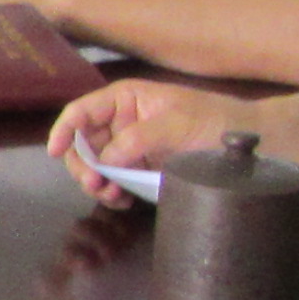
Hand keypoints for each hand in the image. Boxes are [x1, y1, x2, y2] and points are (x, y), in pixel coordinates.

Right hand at [48, 77, 246, 200]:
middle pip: (82, 143)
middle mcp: (121, 122)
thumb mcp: (176, 124)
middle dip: (82, 164)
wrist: (245, 143)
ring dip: (95, 182)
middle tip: (94, 184)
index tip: (53, 152)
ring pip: (94, 166)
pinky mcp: (140, 169)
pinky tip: (122, 200)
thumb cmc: (213, 122)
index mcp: (125, 100)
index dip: (64, 129)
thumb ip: (137, 139)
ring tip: (112, 195)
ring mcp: (130, 147)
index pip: (82, 112)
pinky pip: (113, 181)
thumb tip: (104, 161)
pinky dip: (112, 193)